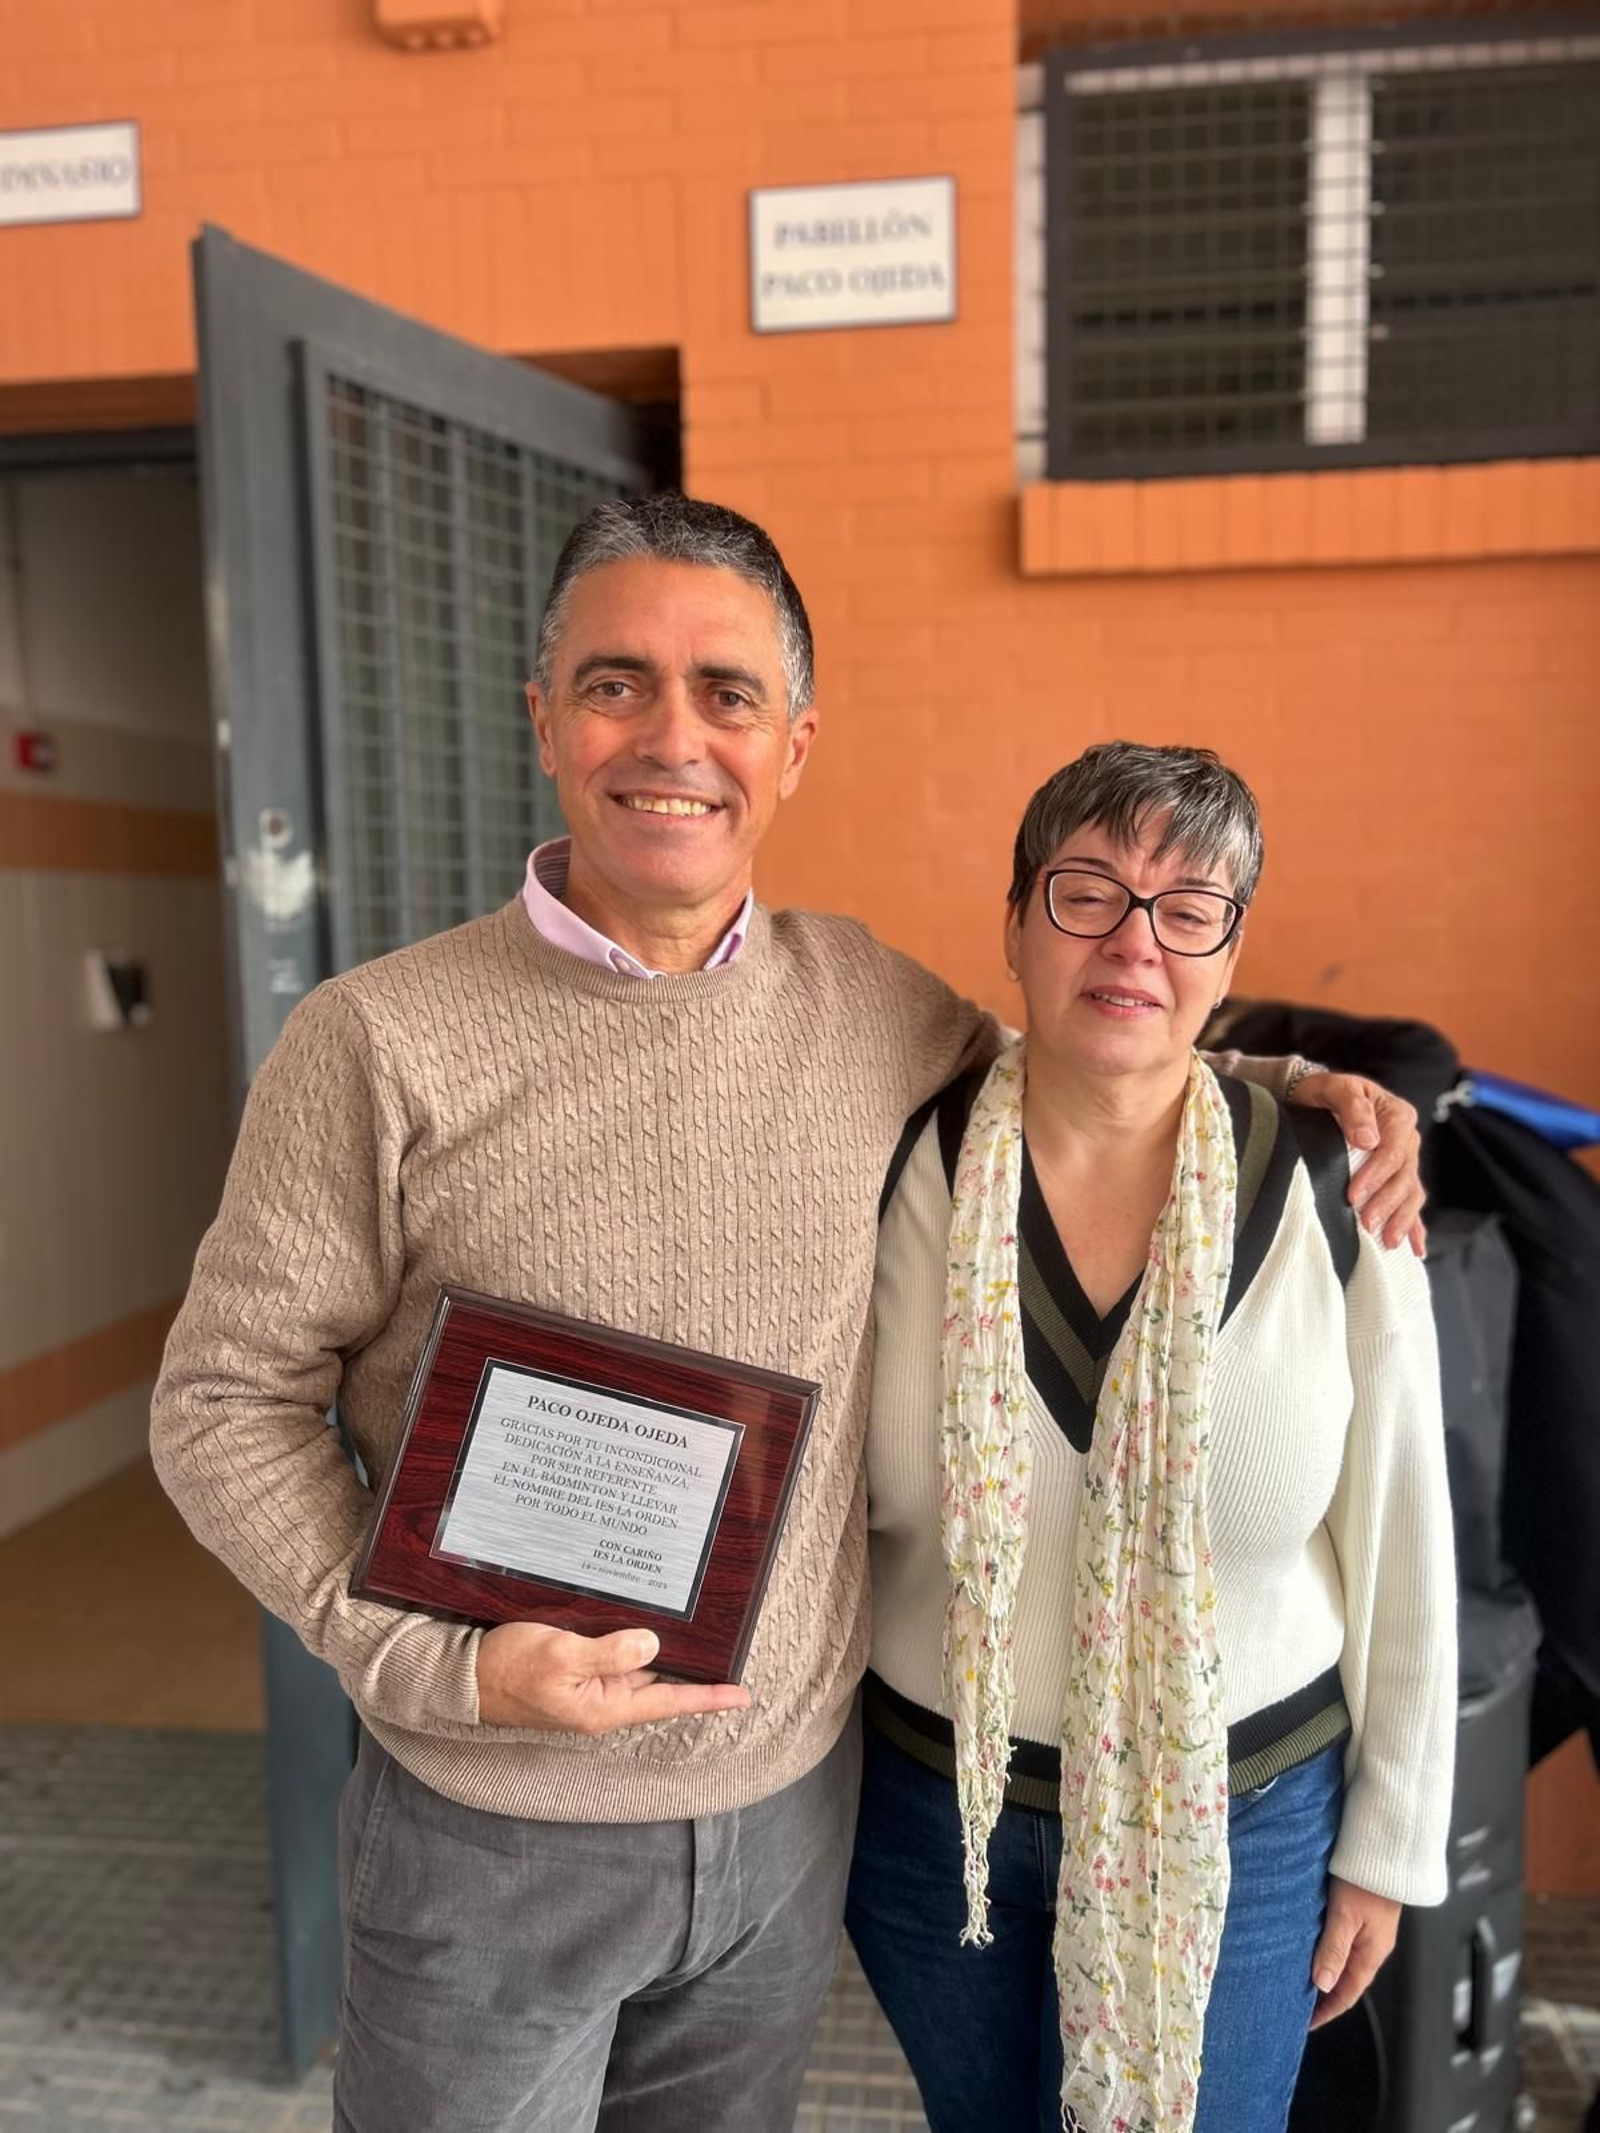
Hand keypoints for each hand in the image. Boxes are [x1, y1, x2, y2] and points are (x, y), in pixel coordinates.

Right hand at [475, 1620, 750, 1733]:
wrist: (463, 1677)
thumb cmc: (507, 1669)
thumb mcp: (560, 1655)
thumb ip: (608, 1651)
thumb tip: (653, 1644)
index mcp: (603, 1706)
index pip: (669, 1701)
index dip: (707, 1696)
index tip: (743, 1695)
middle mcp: (602, 1700)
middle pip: (658, 1682)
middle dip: (690, 1666)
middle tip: (726, 1646)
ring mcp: (588, 1686)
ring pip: (637, 1666)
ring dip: (662, 1649)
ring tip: (697, 1629)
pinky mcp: (575, 1671)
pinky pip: (613, 1656)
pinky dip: (632, 1640)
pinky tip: (645, 1619)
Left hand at [1288, 1072, 1426, 1255]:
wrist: (1317, 1098)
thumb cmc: (1326, 1092)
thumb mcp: (1335, 1088)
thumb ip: (1353, 1109)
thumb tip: (1367, 1140)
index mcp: (1397, 1115)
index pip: (1392, 1151)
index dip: (1376, 1175)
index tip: (1354, 1194)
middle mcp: (1407, 1139)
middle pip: (1403, 1177)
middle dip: (1387, 1204)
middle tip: (1367, 1225)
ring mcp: (1404, 1160)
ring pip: (1410, 1194)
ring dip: (1401, 1219)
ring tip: (1388, 1241)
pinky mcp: (1396, 1177)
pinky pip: (1410, 1203)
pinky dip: (1414, 1226)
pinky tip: (1415, 1248)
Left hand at [1309, 1876, 1400, 2027]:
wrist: (1386, 1849)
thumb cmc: (1366, 1879)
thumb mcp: (1345, 1915)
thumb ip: (1334, 1949)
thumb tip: (1321, 1984)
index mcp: (1371, 1954)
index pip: (1347, 1993)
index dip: (1327, 2010)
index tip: (1307, 2023)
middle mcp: (1373, 1947)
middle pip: (1347, 1981)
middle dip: (1325, 1996)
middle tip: (1298, 2004)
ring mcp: (1370, 1931)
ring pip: (1345, 1962)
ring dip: (1326, 1973)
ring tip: (1301, 1979)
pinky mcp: (1364, 1915)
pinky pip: (1345, 1943)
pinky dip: (1329, 1952)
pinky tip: (1314, 1947)